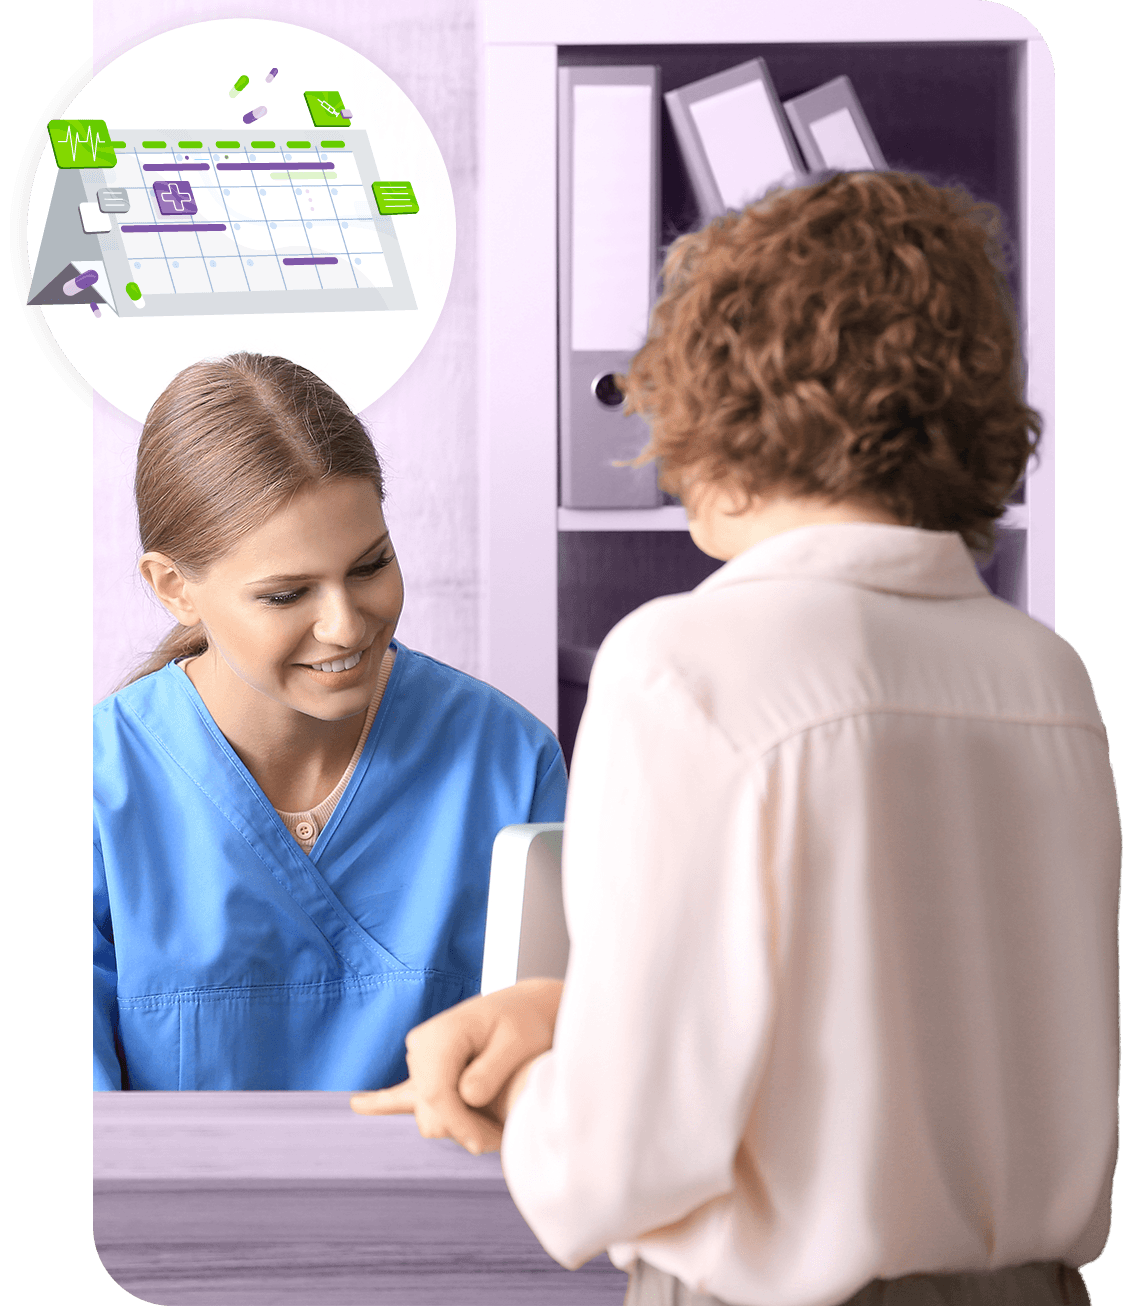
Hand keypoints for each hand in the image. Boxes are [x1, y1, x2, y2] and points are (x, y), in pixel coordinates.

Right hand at [350, 977, 563, 1153]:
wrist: (525, 1010)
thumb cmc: (526, 1023)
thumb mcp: (518, 1042)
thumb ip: (491, 1070)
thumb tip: (467, 1096)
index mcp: (443, 1033)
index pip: (436, 1093)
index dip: (459, 1124)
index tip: (486, 1143)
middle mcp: (423, 1044)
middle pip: (430, 1109)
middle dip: (465, 1130)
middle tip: (504, 1138)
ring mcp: (420, 1056)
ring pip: (428, 1114)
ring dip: (460, 1126)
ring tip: (499, 1126)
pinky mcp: (425, 1067)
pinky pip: (399, 1093)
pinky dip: (381, 1101)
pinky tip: (359, 1104)